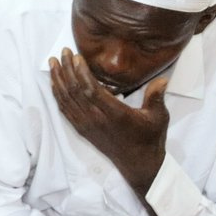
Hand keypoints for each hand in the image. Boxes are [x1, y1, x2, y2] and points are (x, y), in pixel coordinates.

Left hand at [49, 50, 169, 198]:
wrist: (138, 163)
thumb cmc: (150, 138)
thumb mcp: (158, 117)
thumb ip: (156, 97)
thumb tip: (162, 79)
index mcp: (115, 114)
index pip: (91, 90)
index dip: (81, 73)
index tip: (76, 57)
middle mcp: (96, 119)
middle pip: (75, 91)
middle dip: (66, 70)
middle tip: (62, 52)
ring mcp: (86, 124)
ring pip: (66, 99)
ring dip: (58, 80)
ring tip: (53, 63)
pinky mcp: (81, 129)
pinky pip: (65, 109)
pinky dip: (57, 95)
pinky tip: (54, 83)